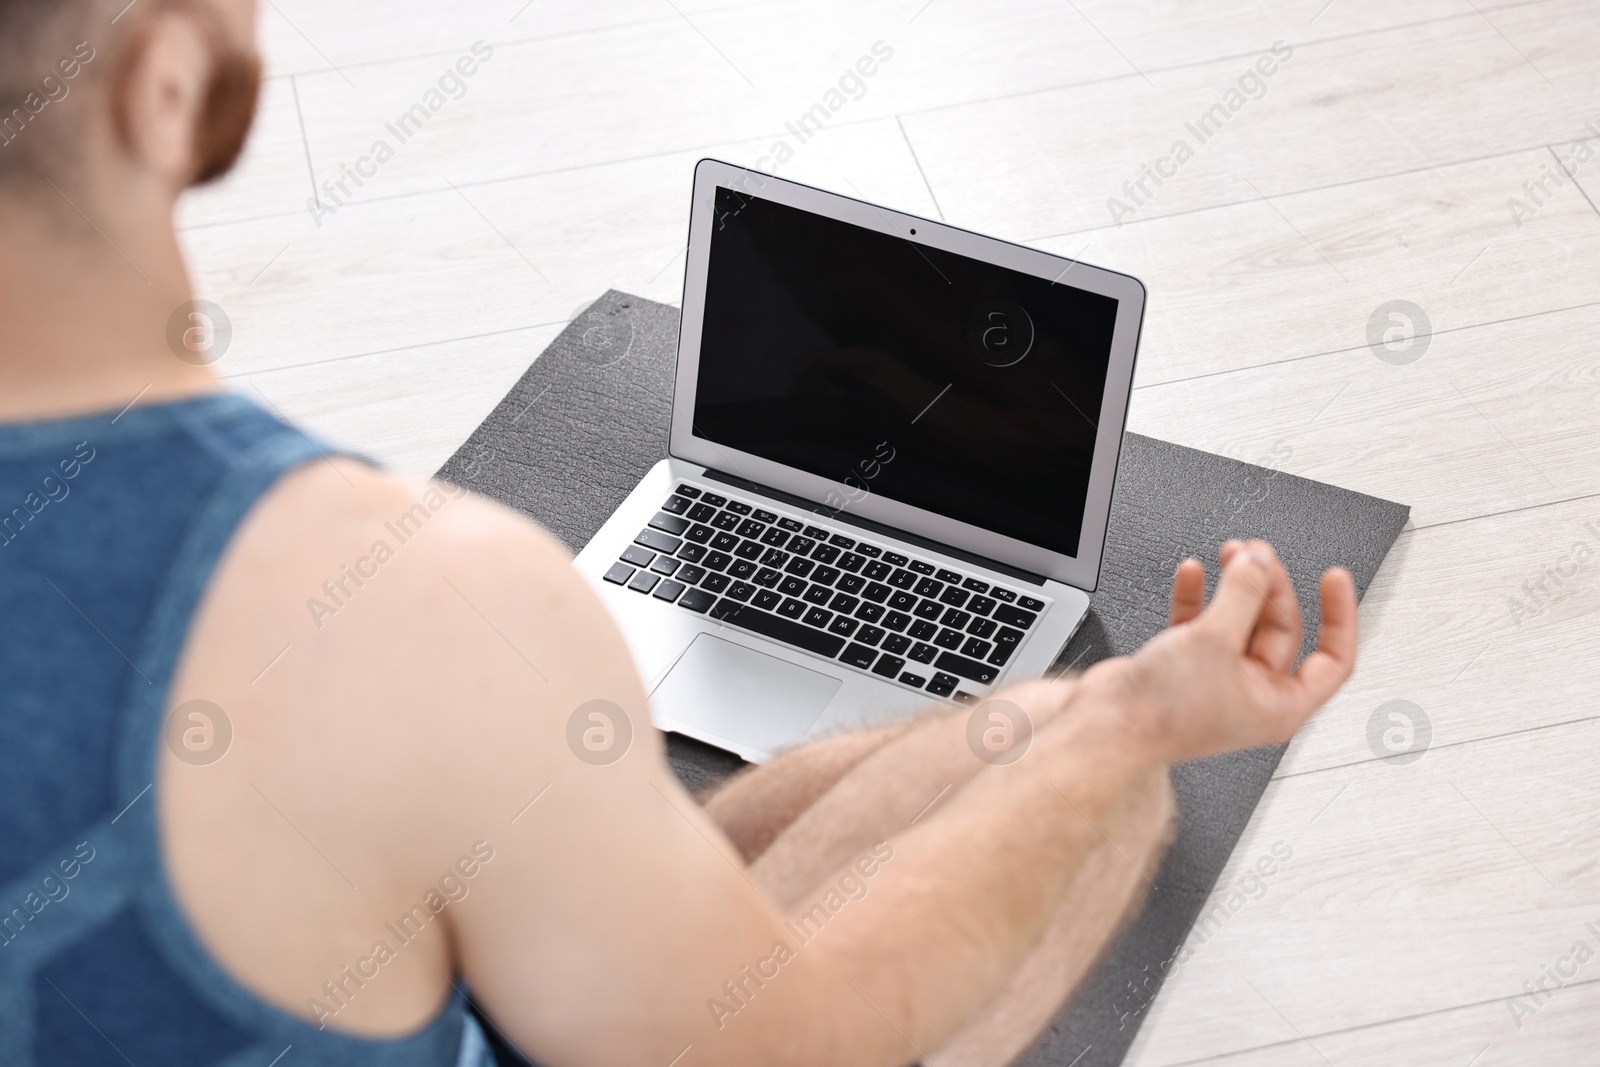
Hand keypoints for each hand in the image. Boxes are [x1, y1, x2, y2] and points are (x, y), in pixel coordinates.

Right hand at [1085, 539, 1357, 764]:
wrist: (1107, 725)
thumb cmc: (1163, 714)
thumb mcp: (1216, 640)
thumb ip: (1242, 593)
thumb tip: (1257, 563)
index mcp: (1280, 705)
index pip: (1332, 659)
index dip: (1339, 616)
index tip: (1334, 580)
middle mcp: (1252, 694)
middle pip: (1280, 628)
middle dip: (1269, 586)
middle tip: (1256, 555)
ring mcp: (1217, 679)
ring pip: (1240, 621)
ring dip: (1236, 586)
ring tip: (1231, 554)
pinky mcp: (1182, 666)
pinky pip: (1201, 624)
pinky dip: (1198, 597)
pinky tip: (1193, 574)